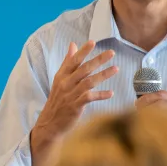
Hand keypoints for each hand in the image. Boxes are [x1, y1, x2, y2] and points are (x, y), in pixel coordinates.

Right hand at [31, 41, 117, 165]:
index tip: (93, 42)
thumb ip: (67, 62)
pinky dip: (101, 95)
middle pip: (83, 69)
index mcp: (61, 76)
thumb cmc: (58, 99)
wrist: (50, 123)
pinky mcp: (75, 107)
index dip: (83, 51)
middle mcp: (65, 84)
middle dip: (98, 60)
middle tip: (111, 52)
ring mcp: (70, 95)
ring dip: (103, 75)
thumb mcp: (60, 79)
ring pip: (88, 82)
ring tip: (116, 68)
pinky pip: (89, 98)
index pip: (73, 60)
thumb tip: (73, 45)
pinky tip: (111, 93)